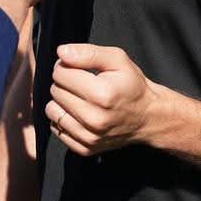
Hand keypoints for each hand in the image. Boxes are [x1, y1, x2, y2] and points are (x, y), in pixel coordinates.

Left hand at [44, 44, 163, 156]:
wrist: (148, 116)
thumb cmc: (132, 85)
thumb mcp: (117, 59)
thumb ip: (88, 53)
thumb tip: (62, 52)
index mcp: (102, 94)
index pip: (60, 74)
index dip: (66, 66)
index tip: (78, 69)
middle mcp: (94, 118)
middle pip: (55, 91)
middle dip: (64, 83)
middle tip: (82, 83)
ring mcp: (89, 137)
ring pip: (52, 111)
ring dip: (61, 102)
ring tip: (79, 98)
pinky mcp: (85, 148)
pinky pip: (56, 129)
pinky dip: (64, 119)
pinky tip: (79, 113)